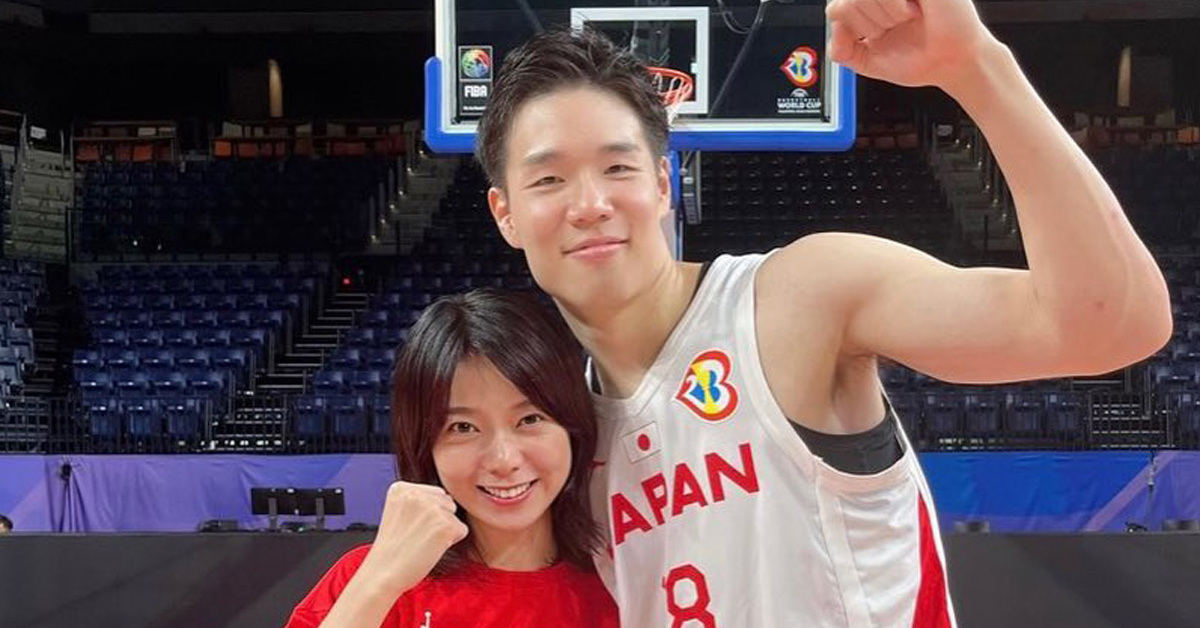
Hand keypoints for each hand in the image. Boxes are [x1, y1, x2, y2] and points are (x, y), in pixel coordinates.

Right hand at [356, 482, 469, 594]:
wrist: (383, 574)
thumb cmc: (392, 550)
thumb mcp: (398, 512)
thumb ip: (418, 499)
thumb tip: (446, 497)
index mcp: (401, 487)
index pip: (435, 494)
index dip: (427, 515)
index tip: (408, 528)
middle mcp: (416, 493)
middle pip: (447, 502)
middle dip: (438, 520)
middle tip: (416, 537)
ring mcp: (431, 508)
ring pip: (454, 516)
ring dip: (444, 530)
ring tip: (422, 542)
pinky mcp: (445, 525)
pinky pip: (462, 530)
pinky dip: (450, 542)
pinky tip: (430, 548)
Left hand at [827, 0, 1000, 89]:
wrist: (952, 63)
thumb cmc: (919, 59)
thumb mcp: (868, 62)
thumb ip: (842, 51)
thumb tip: (835, 31)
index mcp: (867, 9)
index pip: (835, 9)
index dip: (853, 29)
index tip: (875, 38)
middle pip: (844, 3)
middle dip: (870, 26)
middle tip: (896, 28)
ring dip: (885, 16)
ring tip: (907, 19)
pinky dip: (894, 5)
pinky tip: (913, 11)